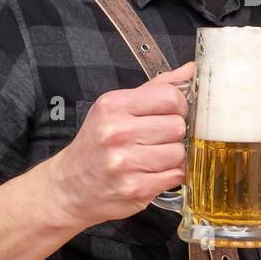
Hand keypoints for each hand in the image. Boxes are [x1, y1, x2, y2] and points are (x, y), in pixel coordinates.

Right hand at [47, 61, 193, 230]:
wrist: (70, 185)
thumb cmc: (97, 144)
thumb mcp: (116, 108)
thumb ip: (154, 88)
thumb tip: (189, 70)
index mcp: (113, 106)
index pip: (169, 97)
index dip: (178, 105)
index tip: (172, 113)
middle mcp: (117, 133)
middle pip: (177, 126)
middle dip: (174, 133)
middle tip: (158, 138)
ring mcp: (126, 163)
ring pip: (179, 152)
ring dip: (173, 156)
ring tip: (153, 157)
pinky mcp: (136, 189)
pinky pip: (176, 176)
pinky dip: (171, 175)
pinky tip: (153, 172)